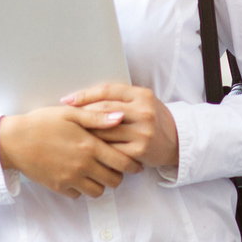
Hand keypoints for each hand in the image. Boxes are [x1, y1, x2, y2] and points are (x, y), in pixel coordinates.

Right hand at [0, 104, 142, 198]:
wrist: (14, 140)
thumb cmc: (42, 122)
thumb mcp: (71, 114)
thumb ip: (98, 117)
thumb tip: (122, 117)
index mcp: (89, 146)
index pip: (123, 162)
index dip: (133, 165)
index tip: (136, 164)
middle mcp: (82, 165)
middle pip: (114, 181)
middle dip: (119, 175)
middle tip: (115, 168)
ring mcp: (70, 178)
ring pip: (98, 191)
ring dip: (101, 183)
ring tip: (97, 172)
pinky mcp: (58, 187)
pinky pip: (78, 195)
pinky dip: (82, 188)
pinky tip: (79, 176)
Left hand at [62, 82, 179, 171]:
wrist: (176, 142)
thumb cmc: (153, 120)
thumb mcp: (142, 102)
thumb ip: (119, 98)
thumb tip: (83, 98)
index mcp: (142, 95)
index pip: (107, 91)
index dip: (85, 95)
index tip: (67, 100)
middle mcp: (144, 112)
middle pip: (103, 110)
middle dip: (82, 114)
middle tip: (65, 118)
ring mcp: (142, 132)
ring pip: (105, 130)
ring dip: (86, 132)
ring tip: (71, 133)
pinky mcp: (139, 150)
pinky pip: (111, 148)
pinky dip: (97, 148)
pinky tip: (86, 148)